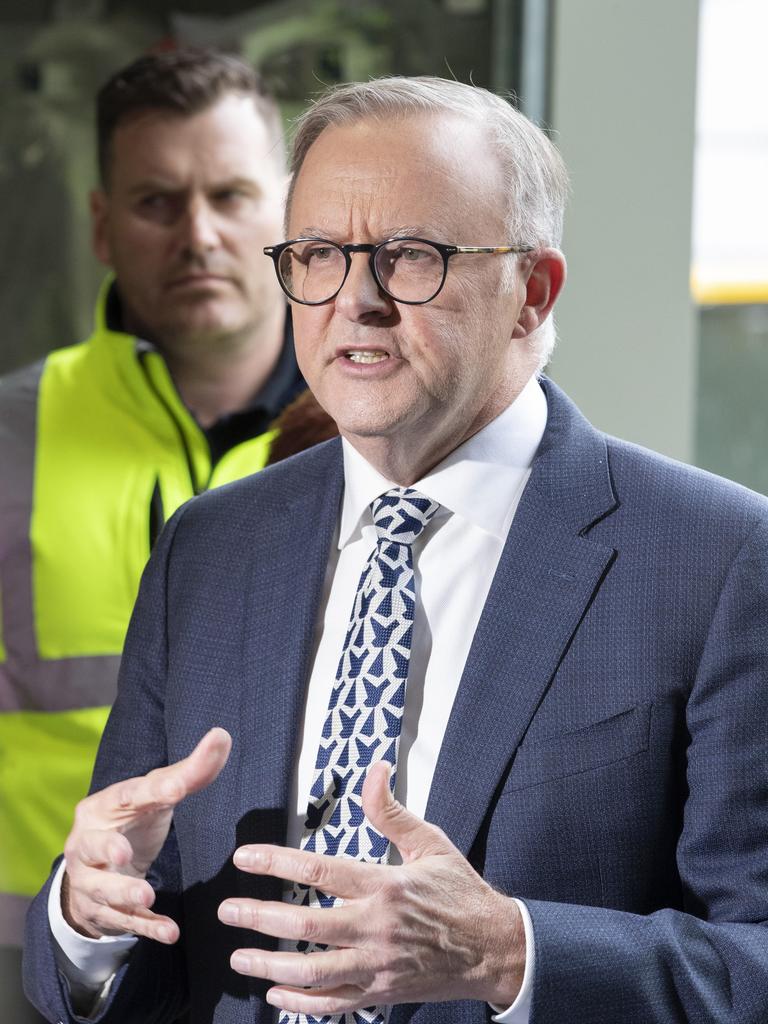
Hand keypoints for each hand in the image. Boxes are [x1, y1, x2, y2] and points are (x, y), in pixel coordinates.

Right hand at [62, 727, 231, 942]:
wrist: (94, 868)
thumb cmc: (130, 821)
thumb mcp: (154, 796)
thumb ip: (189, 773)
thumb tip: (222, 736)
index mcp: (103, 806)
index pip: (127, 795)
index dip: (151, 792)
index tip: (175, 788)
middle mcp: (88, 843)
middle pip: (94, 847)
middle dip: (107, 852)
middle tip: (122, 854)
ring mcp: (90, 880)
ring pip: (103, 890)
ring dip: (125, 894)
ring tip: (148, 896)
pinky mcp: (101, 910)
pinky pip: (123, 922)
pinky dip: (146, 928)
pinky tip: (170, 932)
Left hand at [219, 761, 525, 1014]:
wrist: (494, 948)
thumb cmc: (460, 891)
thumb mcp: (430, 842)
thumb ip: (392, 811)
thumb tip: (374, 769)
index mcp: (385, 885)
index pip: (319, 871)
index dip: (275, 863)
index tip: (243, 858)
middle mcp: (376, 927)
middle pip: (304, 926)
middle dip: (258, 917)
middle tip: (226, 911)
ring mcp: (376, 965)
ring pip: (312, 971)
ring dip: (269, 965)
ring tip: (239, 955)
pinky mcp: (380, 992)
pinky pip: (332, 1003)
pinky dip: (300, 1002)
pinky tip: (274, 994)